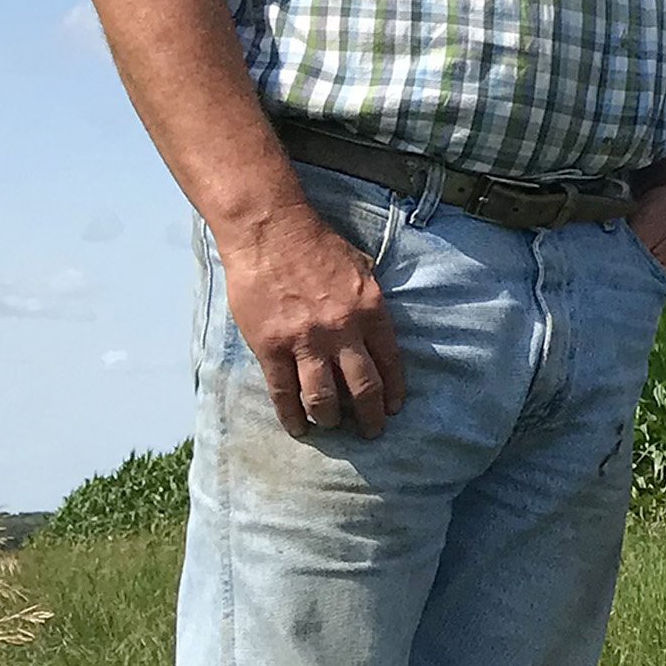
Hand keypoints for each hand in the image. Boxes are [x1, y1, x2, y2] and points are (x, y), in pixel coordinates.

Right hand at [221, 201, 406, 440]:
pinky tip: (298, 428)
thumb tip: (378, 323)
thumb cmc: (317, 245)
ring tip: (333, 428)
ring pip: (323, 397)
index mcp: (369, 311)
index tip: (394, 407)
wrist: (271, 233)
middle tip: (372, 432)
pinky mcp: (271, 348)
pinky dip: (291, 415)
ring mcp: (305, 342)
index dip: (393, 390)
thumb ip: (371, 299)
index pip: (390, 361)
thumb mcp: (362, 267)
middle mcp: (342, 331)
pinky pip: (283, 392)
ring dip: (331, 419)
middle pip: (363, 386)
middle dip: (370, 415)